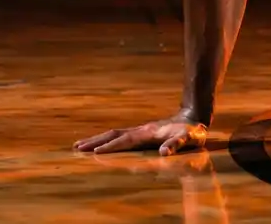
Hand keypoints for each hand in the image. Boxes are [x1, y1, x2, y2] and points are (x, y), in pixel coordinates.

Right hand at [73, 113, 208, 155]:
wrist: (194, 117)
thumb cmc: (192, 131)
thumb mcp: (189, 138)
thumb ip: (177, 144)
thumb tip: (163, 152)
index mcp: (148, 133)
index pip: (125, 141)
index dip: (111, 147)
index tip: (95, 152)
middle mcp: (141, 130)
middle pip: (114, 134)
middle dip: (95, 141)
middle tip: (76, 146)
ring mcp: (140, 130)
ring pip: (114, 134)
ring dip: (97, 139)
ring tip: (79, 144)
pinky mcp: (142, 133)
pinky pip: (120, 136)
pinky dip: (107, 140)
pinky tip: (101, 143)